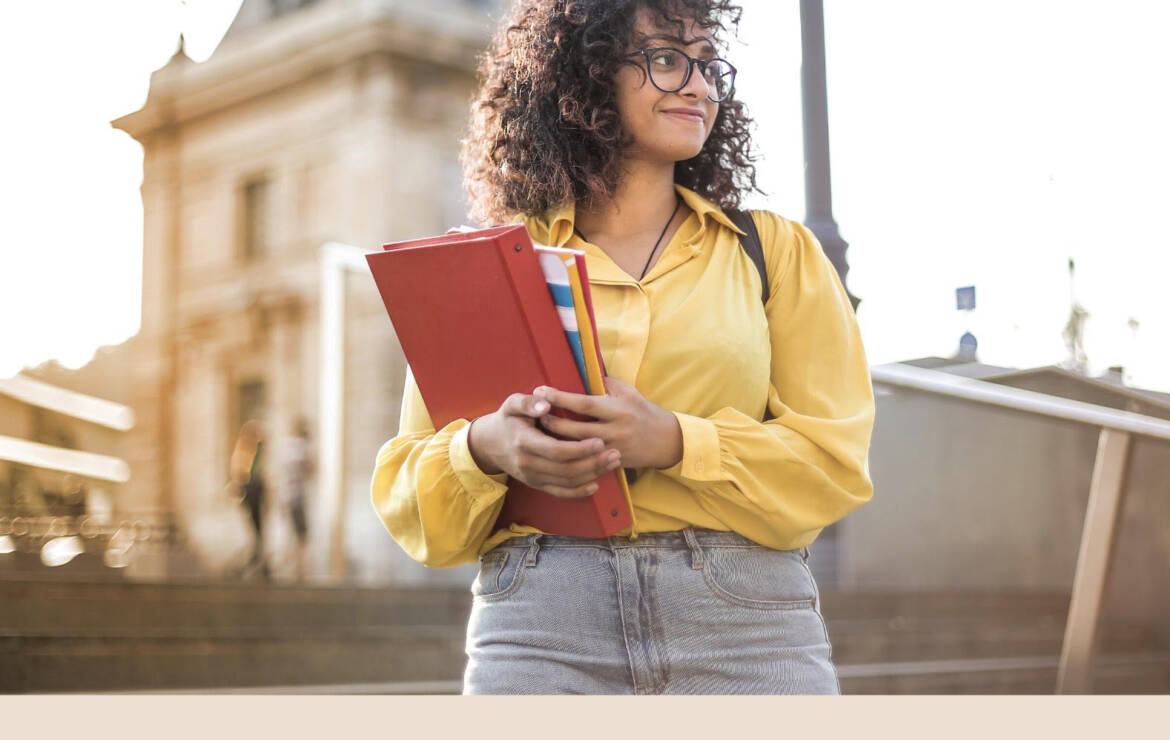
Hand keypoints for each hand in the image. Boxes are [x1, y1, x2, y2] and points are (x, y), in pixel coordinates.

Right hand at [467, 391, 623, 497]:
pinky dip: (579, 492)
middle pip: (566, 469)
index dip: (580, 449)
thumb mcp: (511, 404)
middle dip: (593, 463)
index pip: (556, 450)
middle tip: (615, 453)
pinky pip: (560, 492)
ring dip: (592, 474)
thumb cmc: (507, 419)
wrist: (489, 444)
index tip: (600, 441)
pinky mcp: (536, 484)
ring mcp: (532, 477)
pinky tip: (595, 484)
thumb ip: (528, 402)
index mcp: (524, 442)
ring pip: (566, 482)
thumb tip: (545, 404)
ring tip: (612, 463)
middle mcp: (528, 464)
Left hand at [533, 378, 682, 469]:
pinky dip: (569, 455)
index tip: (541, 391)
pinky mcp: (612, 463)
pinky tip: (554, 451)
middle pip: (576, 429)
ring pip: (577, 448)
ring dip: (556, 440)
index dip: (560, 397)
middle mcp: (614, 430)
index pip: (584, 403)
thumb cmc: (644, 411)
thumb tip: (580, 373)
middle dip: (552, 422)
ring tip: (538, 432)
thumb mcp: (628, 392)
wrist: (666, 441)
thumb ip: (605, 384)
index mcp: (617, 409)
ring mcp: (612, 449)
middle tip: (533, 414)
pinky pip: (586, 461)